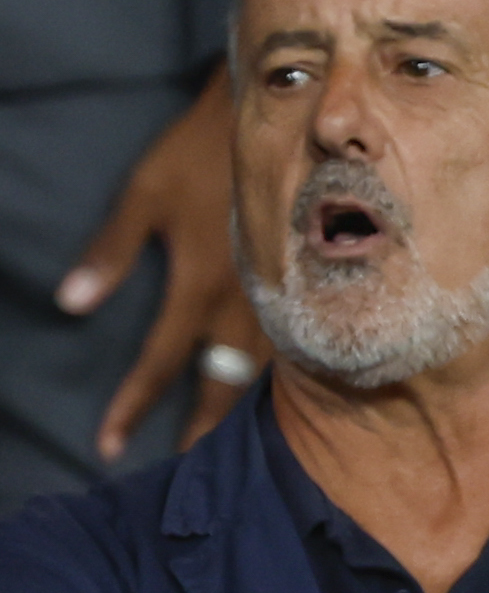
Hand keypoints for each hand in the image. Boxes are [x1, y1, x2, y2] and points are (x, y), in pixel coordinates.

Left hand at [56, 84, 265, 464]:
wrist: (283, 125)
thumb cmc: (200, 153)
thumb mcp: (145, 193)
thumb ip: (112, 251)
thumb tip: (73, 303)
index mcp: (199, 286)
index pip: (159, 362)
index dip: (131, 405)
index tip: (108, 444)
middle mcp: (245, 306)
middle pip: (219, 388)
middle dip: (197, 431)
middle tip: (180, 467)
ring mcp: (285, 303)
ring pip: (266, 377)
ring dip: (244, 414)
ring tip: (230, 448)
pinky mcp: (311, 293)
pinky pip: (299, 354)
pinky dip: (285, 384)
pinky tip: (284, 403)